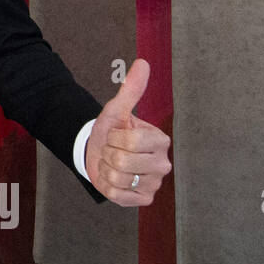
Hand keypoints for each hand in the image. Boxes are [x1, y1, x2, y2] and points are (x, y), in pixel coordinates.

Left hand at [85, 58, 171, 205]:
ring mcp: (155, 183)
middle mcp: (163, 163)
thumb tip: (143, 63)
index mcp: (160, 140)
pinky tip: (114, 178)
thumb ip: (130, 89)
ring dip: (107, 169)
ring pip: (118, 177)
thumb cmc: (112, 130)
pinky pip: (117, 194)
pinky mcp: (144, 199)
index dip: (115, 137)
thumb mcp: (117, 110)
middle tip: (113, 150)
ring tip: (113, 163)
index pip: (131, 141)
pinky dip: (108, 186)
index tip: (117, 136)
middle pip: (123, 160)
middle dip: (109, 153)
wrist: (99, 153)